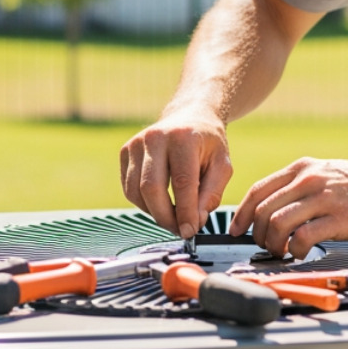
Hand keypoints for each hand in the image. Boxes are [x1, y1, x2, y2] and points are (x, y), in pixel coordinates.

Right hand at [119, 108, 232, 239]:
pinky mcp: (125, 151)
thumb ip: (211, 195)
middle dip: (165, 217)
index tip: (190, 231)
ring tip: (173, 218)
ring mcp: (136, 143)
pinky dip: (144, 203)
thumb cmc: (208, 144)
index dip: (185, 212)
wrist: (190, 116)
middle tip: (180, 230)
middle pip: (152, 188)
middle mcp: (155, 137)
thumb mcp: (222, 166)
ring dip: (154, 213)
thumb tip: (194, 222)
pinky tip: (161, 203)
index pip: (182, 182)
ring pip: (136, 191)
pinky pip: (129, 188)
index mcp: (183, 137)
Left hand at [232, 158, 347, 258]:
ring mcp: (325, 198)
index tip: (238, 230)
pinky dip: (295, 251)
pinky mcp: (340, 219)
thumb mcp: (330, 173)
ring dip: (274, 245)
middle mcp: (310, 179)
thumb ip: (303, 187)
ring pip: (278, 224)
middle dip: (259, 235)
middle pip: (264, 210)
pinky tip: (301, 254)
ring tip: (284, 253)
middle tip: (267, 248)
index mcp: (304, 168)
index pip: (259, 190)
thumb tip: (276, 209)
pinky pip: (302, 238)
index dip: (242, 214)